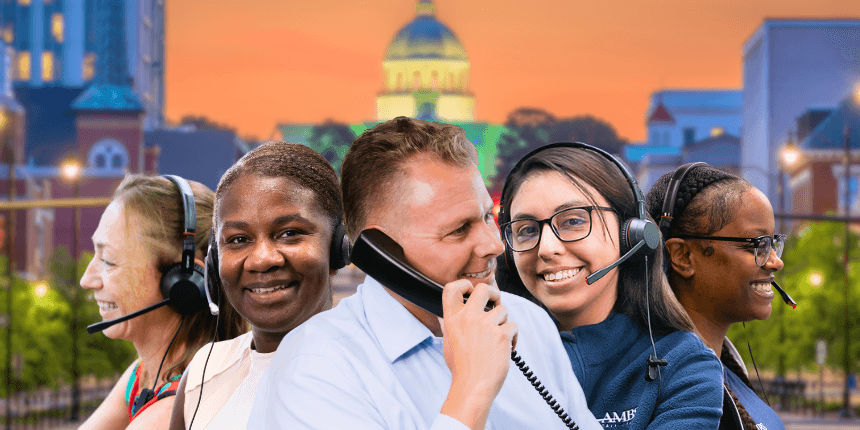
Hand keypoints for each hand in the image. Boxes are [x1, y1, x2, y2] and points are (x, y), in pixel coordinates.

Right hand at [439, 279, 517, 429]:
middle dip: (493, 293)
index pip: (452, 288)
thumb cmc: (461, 369)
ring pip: (503, 310)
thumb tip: (448, 315)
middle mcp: (467, 318)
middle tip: (495, 303)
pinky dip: (513, 338)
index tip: (471, 291)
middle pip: (483, 289)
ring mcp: (485, 326)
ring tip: (499, 340)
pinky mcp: (502, 335)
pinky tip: (507, 350)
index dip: (464, 284)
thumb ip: (451, 325)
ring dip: (504, 323)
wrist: (472, 387)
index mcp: (452, 319)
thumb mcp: (448, 343)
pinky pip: (513, 326)